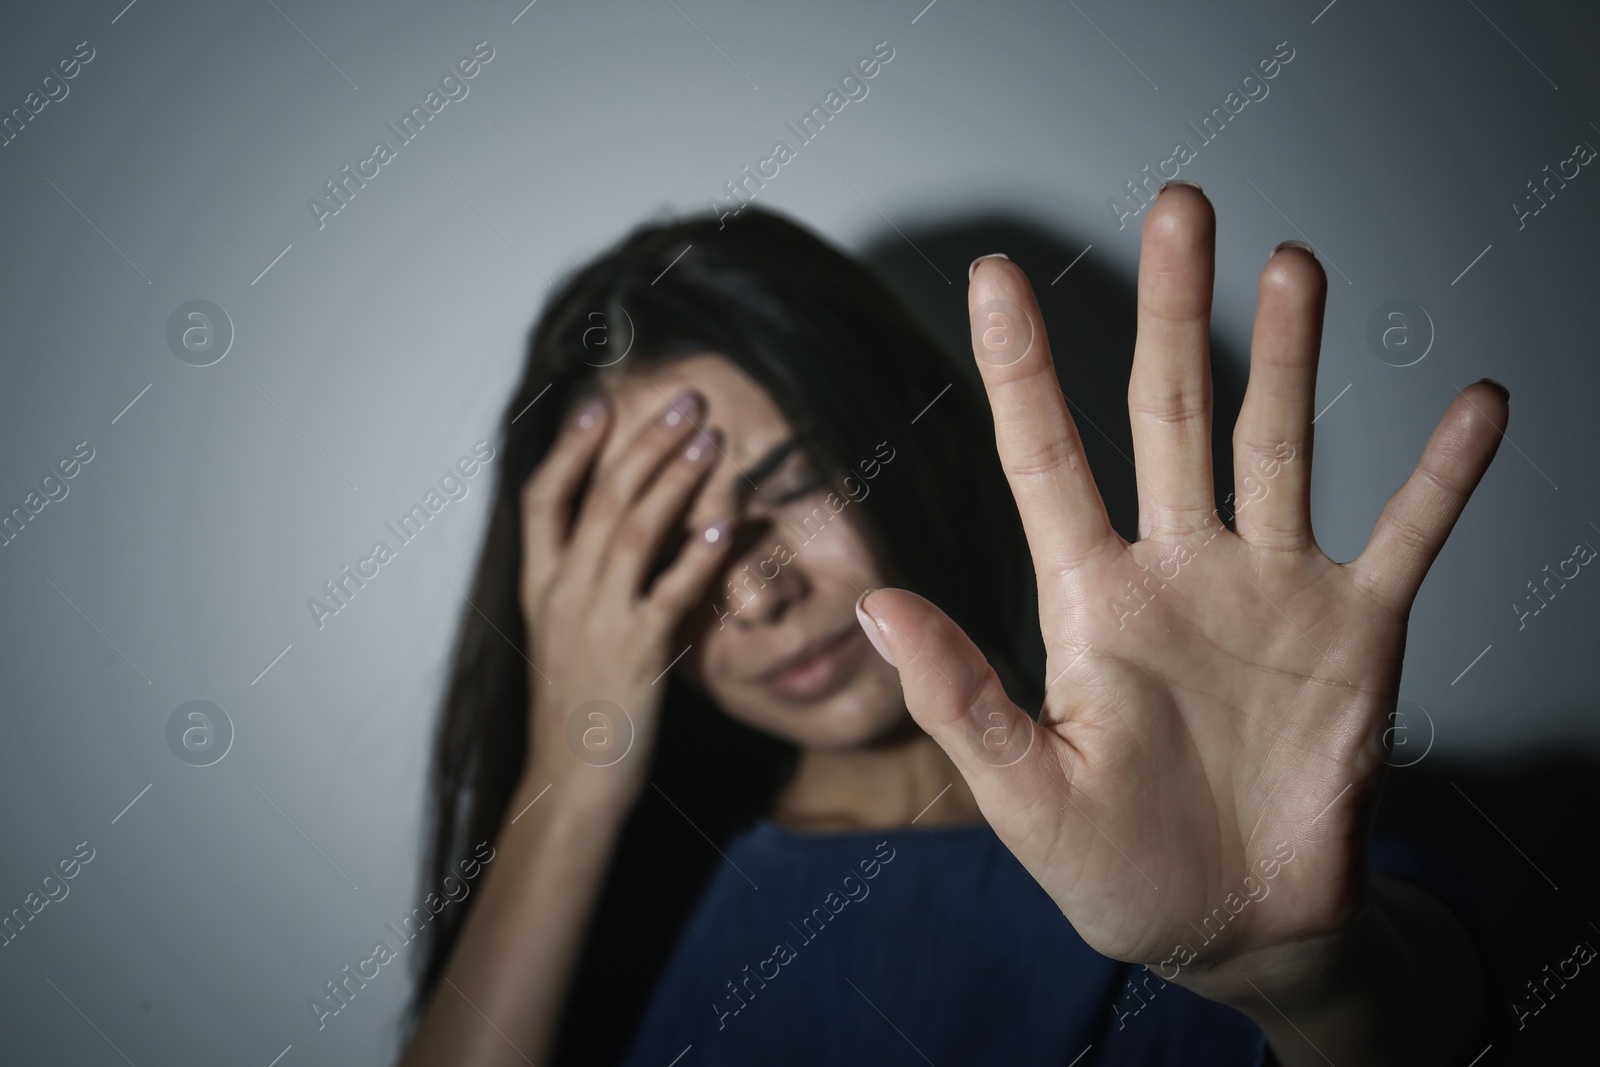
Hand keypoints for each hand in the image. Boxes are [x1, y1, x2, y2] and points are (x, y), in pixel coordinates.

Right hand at [517, 390, 730, 815]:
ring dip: (674, 478)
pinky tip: (724, 523)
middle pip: (601, 498)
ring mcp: (597, 621)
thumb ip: (582, 583)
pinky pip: (669, 592)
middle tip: (686, 400)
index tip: (599, 402)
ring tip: (710, 438)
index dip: (571, 447)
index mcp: (540, 586)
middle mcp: (564, 594)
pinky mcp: (635, 654)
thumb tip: (615, 535)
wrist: (570, 781)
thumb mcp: (562, 636)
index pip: (543, 498)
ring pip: (632, 530)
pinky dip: (696, 555)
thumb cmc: (574, 709)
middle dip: (645, 441)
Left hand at [856, 187, 1504, 1033]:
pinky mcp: (1357, 632)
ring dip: (1291, 357)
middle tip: (1178, 210)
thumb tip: (874, 609)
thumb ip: (958, 700)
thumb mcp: (1022, 794)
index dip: (1020, 369)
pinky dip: (1442, 477)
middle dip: (1172, 312)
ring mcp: (1270, 590)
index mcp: (1089, 600)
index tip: (991, 276)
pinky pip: (1409, 538)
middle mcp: (1179, 569)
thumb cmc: (1117, 869)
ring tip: (1292, 265)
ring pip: (1280, 446)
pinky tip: (1474, 406)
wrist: (1235, 926)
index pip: (1045, 459)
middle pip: (1172, 414)